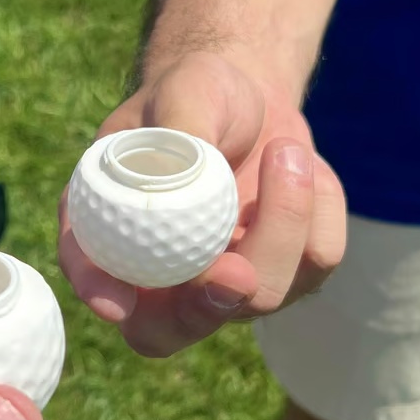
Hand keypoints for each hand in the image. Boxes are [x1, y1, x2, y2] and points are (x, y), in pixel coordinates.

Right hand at [59, 53, 345, 355]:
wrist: (251, 95)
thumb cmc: (199, 91)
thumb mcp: (186, 90)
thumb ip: (183, 129)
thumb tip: (189, 165)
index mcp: (117, 233)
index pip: (100, 284)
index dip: (101, 295)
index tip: (117, 300)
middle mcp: (166, 276)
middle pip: (177, 328)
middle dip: (207, 306)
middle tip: (234, 271)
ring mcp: (228, 284)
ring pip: (261, 294)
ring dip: (284, 220)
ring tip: (285, 149)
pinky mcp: (289, 273)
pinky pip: (317, 260)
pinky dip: (319, 204)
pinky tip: (298, 166)